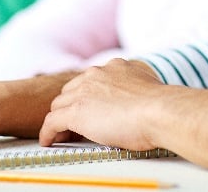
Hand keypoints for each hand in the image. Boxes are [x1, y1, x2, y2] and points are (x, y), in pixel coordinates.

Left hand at [40, 59, 163, 150]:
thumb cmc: (160, 106)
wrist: (158, 111)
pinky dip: (48, 132)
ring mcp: (84, 92)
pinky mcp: (76, 112)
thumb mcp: (147, 85)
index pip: (90, 80)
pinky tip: (48, 140)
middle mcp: (96, 74)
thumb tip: (138, 98)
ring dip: (60, 120)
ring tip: (62, 135)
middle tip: (74, 124)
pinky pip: (52, 122)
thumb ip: (136, 86)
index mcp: (114, 67)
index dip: (86, 96)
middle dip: (70, 106)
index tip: (89, 109)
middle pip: (71, 90)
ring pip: (59, 105)